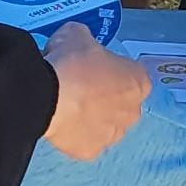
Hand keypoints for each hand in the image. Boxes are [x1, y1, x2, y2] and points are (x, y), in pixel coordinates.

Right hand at [41, 25, 149, 161]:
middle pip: (120, 104)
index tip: (91, 68)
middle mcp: (133, 112)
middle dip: (103, 98)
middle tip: (78, 87)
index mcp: (139, 81)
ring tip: (66, 106)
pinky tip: (60, 122)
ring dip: (90, 118)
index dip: (110, 70)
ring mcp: (113, 135)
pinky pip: (84, 141)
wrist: (47, 96)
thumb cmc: (71, 62)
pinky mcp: (91, 152)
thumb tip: (79, 44)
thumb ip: (86, 39)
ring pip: (104, 126)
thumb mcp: (77, 34)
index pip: (130, 75)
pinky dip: (74, 134)